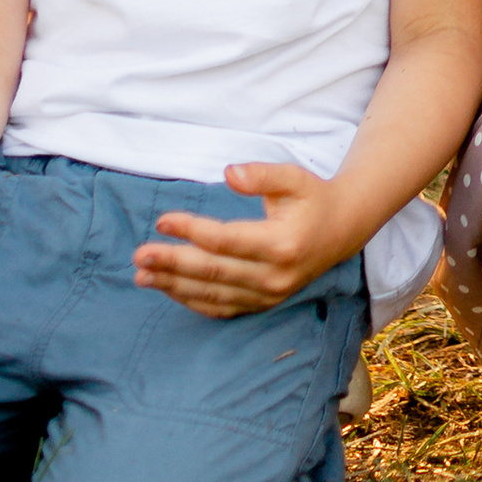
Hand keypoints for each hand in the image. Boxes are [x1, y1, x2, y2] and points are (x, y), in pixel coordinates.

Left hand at [135, 160, 352, 316]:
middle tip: (139, 255)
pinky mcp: (262, 304)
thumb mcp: (293, 177)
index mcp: (282, 244)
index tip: (162, 220)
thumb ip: (262, 175)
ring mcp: (268, 295)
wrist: (341, 231)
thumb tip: (229, 173)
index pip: (226, 241)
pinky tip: (167, 288)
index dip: (191, 231)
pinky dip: (191, 300)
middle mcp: (274, 277)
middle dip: (172, 264)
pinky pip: (221, 308)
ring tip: (141, 275)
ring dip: (173, 286)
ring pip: (212, 295)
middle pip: (213, 272)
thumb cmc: (312, 199)